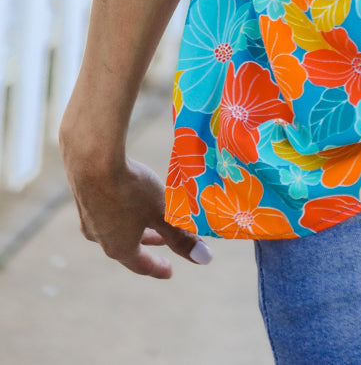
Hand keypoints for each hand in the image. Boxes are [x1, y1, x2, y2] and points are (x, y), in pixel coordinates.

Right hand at [61, 144, 211, 278]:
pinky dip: (122, 211)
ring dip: (134, 227)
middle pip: (128, 247)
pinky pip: (107, 212)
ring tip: (147, 218)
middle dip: (149, 243)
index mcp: (120, 247)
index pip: (142, 265)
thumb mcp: (162, 213)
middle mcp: (101, 238)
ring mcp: (90, 218)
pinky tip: (126, 197)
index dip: (158, 268)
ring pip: (116, 229)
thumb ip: (181, 235)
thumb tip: (204, 258)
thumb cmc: (131, 190)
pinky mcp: (84, 198)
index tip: (170, 272)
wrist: (91, 161)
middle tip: (164, 241)